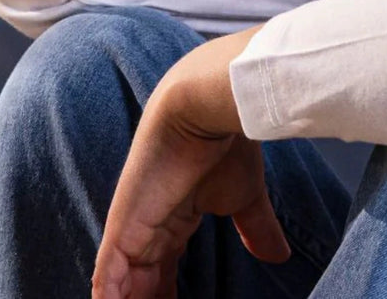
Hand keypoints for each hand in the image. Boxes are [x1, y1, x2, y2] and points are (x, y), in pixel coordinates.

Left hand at [91, 25, 285, 298]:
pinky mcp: (122, 225)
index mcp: (174, 218)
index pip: (164, 270)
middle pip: (142, 282)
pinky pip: (108, 275)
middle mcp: (150, 225)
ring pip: (122, 283)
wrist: (204, 107)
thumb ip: (255, 227)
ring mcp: (133, 226)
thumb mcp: (244, 197)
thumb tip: (278, 256)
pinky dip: (109, 298)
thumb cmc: (226, 143)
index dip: (167, 296)